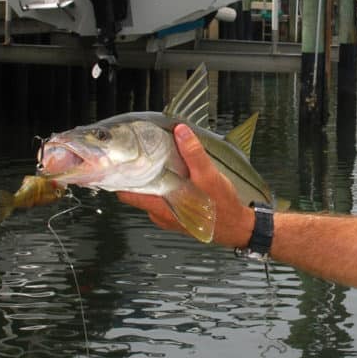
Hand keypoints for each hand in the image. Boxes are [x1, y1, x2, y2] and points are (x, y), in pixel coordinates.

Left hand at [116, 123, 254, 247]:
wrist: (236, 227)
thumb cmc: (221, 206)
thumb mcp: (208, 175)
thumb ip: (192, 153)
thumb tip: (181, 131)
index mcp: (160, 206)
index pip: (125, 193)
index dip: (120, 177)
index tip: (121, 161)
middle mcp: (159, 215)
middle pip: (136, 193)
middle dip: (138, 175)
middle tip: (141, 157)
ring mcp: (167, 218)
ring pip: (150, 196)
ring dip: (153, 182)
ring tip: (158, 164)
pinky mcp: (176, 218)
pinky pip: (162, 202)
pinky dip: (164, 190)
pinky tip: (175, 179)